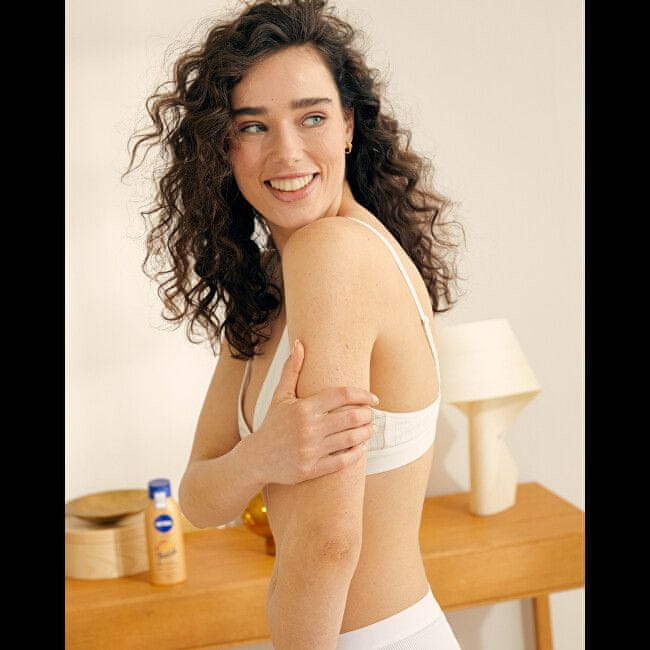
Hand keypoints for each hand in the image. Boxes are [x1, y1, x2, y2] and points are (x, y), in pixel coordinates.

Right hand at [251, 339, 376, 484]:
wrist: (256, 458)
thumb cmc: (272, 424)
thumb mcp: (280, 395)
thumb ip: (292, 369)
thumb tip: (300, 343)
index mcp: (303, 408)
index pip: (342, 395)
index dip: (362, 394)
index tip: (373, 398)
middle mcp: (308, 428)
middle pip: (351, 417)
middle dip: (367, 414)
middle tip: (372, 414)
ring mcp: (310, 450)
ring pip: (351, 439)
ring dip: (366, 432)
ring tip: (370, 428)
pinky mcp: (311, 469)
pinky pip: (343, 461)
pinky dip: (357, 453)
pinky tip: (361, 446)